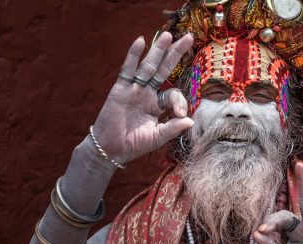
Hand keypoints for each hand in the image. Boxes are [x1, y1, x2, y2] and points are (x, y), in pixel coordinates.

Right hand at [92, 32, 193, 163]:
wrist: (111, 149)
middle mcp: (147, 93)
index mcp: (158, 104)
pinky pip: (128, 69)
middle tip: (188, 38)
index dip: (180, 102)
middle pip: (164, 69)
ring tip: (167, 35)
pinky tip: (140, 41)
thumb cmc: (134, 144)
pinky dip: (133, 55)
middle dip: (175, 54)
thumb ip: (173, 128)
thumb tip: (191, 121)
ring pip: (148, 66)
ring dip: (158, 50)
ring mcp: (134, 89)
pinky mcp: (121, 89)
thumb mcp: (157, 137)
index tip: (181, 114)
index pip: (173, 94)